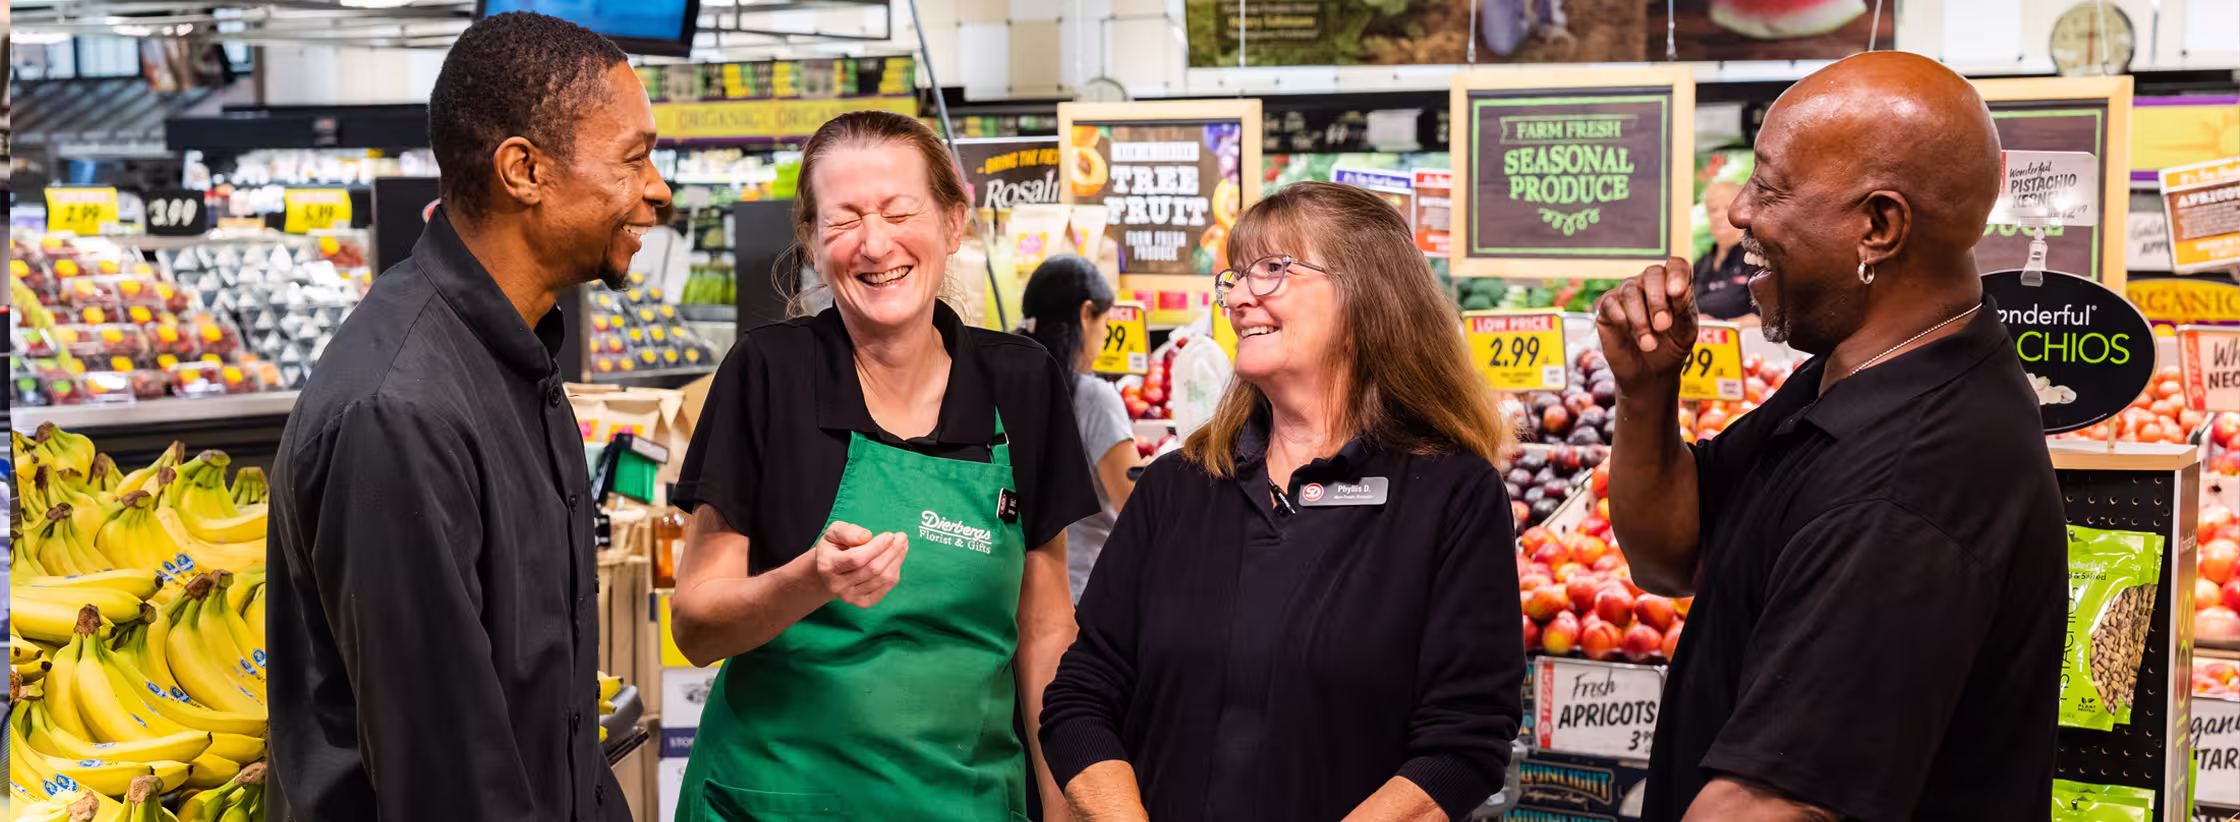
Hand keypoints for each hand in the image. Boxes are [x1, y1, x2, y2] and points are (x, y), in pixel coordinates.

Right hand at [812, 522, 909, 607]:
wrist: (827, 571)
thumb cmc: (834, 547)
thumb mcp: (834, 532)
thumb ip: (848, 532)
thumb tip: (866, 536)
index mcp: (827, 565)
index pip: (857, 558)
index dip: (877, 547)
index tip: (890, 535)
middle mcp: (837, 585)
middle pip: (872, 569)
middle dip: (891, 552)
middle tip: (902, 537)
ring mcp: (849, 596)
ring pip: (881, 579)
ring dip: (896, 561)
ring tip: (902, 546)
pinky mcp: (861, 602)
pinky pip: (884, 588)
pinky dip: (894, 573)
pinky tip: (896, 561)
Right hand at [1594, 256, 1699, 392]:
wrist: (1649, 374)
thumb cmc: (1671, 348)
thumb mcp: (1685, 331)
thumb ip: (1684, 308)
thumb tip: (1679, 289)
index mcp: (1673, 285)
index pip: (1676, 265)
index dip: (1676, 274)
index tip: (1677, 293)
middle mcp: (1650, 284)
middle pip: (1652, 273)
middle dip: (1657, 301)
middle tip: (1662, 326)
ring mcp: (1628, 293)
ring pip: (1630, 290)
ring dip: (1640, 320)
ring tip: (1649, 344)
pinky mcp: (1608, 307)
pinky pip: (1610, 302)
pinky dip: (1621, 317)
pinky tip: (1628, 332)